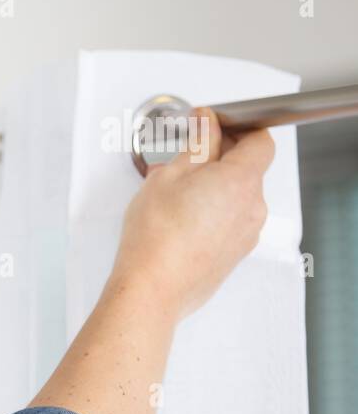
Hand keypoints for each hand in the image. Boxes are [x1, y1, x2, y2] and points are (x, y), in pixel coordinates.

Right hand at [109, 106, 274, 320]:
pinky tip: (180, 219)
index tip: (213, 126)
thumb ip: (196, 144)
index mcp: (241, 180)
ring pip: (236, 196)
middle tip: (184, 158)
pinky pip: (229, 221)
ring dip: (213, 187)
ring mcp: (246, 233)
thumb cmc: (157, 237)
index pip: (260, 140)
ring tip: (175, 194)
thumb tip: (208, 124)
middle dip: (220, 157)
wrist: (153, 289)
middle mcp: (253, 207)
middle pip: (249, 168)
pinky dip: (211, 212)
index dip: (238, 128)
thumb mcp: (169, 175)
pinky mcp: (234, 254)